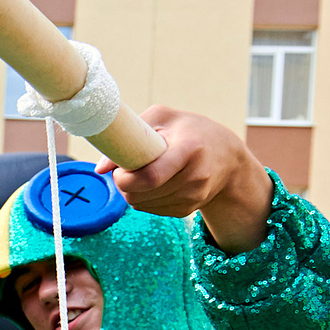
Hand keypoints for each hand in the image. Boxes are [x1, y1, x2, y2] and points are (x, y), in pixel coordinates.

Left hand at [102, 105, 275, 252]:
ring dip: (132, 191)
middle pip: (140, 195)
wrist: (228, 158)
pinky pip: (151, 210)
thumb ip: (130, 135)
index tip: (120, 168)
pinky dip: (145, 198)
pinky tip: (157, 182)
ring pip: (141, 205)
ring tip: (144, 172)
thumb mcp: (164, 118)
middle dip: (124, 184)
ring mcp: (193, 198)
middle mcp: (195, 178)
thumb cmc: (190, 131)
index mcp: (189, 150)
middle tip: (127, 168)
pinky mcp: (187, 211)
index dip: (126, 178)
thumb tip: (100, 168)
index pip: (150, 177)